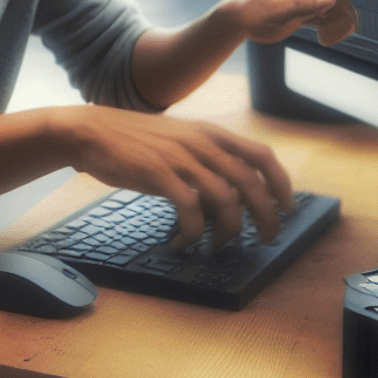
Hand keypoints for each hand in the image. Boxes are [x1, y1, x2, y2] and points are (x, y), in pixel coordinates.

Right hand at [66, 106, 292, 245]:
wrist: (91, 132)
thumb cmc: (133, 139)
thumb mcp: (177, 139)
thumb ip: (205, 159)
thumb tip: (230, 196)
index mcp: (208, 132)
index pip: (261, 155)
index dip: (281, 183)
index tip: (286, 206)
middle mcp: (200, 143)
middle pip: (251, 183)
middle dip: (265, 216)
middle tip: (265, 237)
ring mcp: (180, 158)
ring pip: (225, 200)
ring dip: (229, 230)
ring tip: (218, 245)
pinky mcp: (159, 175)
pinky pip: (190, 211)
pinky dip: (193, 233)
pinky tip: (183, 241)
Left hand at [232, 0, 377, 45]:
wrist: (245, 21)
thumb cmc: (256, 13)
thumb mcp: (276, 12)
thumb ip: (303, 5)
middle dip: (342, 17)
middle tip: (327, 38)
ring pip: (347, 7)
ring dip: (338, 26)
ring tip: (322, 37)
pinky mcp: (321, 0)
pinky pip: (341, 15)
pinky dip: (336, 29)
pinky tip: (323, 36)